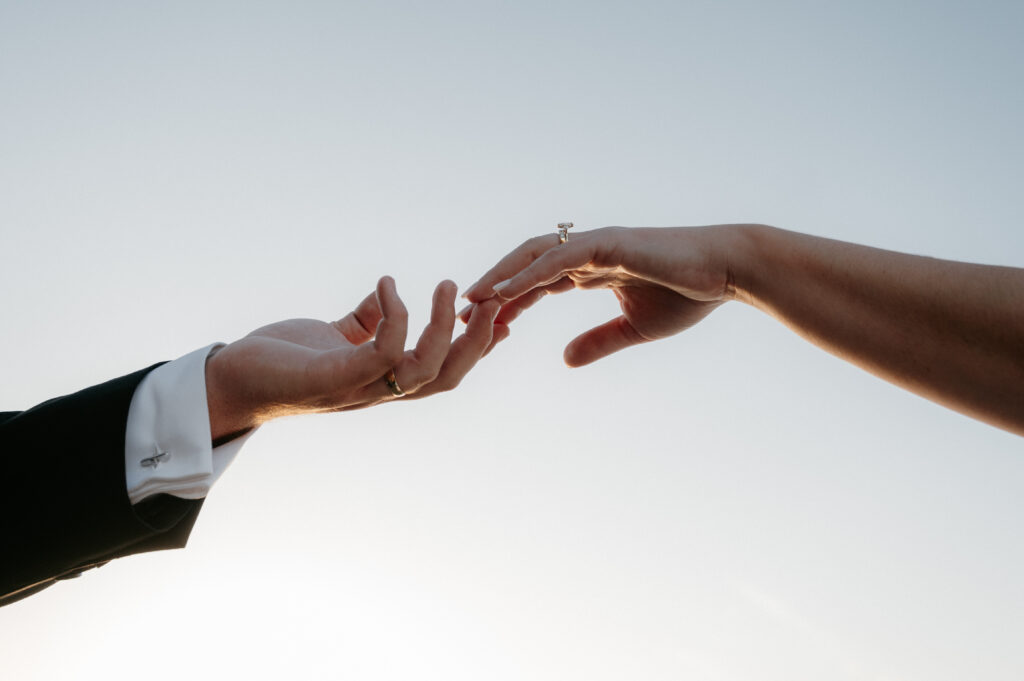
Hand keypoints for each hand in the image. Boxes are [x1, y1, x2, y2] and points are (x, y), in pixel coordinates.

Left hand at [206, 276, 506, 441]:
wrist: (229, 382)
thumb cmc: (281, 361)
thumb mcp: (333, 335)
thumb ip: (364, 320)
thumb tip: (385, 296)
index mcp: (382, 382)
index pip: (443, 372)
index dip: (478, 350)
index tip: (502, 317)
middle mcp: (377, 392)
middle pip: (448, 378)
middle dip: (477, 343)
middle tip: (491, 301)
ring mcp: (358, 390)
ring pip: (425, 370)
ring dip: (444, 327)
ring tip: (447, 285)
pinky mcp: (335, 380)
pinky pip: (383, 351)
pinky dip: (395, 315)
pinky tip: (387, 284)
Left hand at [462, 225, 749, 365]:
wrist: (727, 273)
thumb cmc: (688, 294)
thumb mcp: (633, 329)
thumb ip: (598, 342)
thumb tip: (564, 361)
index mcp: (590, 269)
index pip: (536, 283)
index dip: (508, 302)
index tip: (481, 325)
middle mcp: (586, 252)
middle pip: (524, 264)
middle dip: (493, 286)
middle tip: (462, 314)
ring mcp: (595, 244)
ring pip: (533, 257)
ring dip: (500, 277)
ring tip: (471, 301)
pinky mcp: (608, 244)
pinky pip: (558, 259)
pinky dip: (527, 274)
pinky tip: (504, 293)